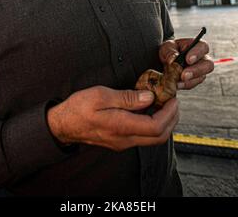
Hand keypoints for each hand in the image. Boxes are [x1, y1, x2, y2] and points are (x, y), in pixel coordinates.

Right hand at [47, 86, 178, 150]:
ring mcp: (123, 142)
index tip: (173, 99)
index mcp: (121, 126)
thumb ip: (127, 97)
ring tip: (164, 103)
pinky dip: (153, 124)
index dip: (169, 113)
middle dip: (172, 119)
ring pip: (153, 138)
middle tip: (173, 102)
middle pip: (159, 137)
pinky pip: (143, 136)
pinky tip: (149, 109)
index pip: (156, 126)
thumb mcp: (101, 95)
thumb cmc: (79, 107)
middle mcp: (125, 139)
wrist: (63, 124)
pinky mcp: (120, 141)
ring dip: (164, 122)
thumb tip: (149, 97)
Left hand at [159, 38, 213, 89]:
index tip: (188, 60)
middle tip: (184, 75)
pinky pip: (192, 84)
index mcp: (196, 46)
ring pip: (201, 77)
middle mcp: (202, 58)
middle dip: (196, 71)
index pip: (203, 47)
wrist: (164, 62)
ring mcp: (200, 71)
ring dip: (189, 80)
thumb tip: (173, 59)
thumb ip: (170, 52)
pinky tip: (177, 84)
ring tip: (177, 81)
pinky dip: (184, 85)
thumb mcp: (166, 47)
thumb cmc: (169, 51)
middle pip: (208, 65)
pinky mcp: (194, 80)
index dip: (197, 53)